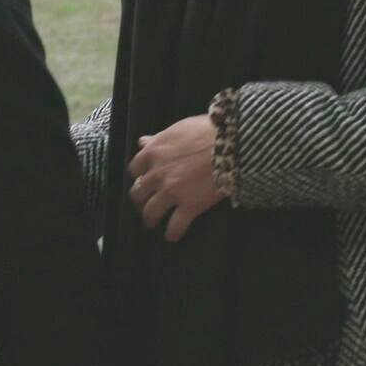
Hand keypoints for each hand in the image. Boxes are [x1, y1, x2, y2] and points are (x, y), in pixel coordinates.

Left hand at [126, 114, 224, 242]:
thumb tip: (142, 141)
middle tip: (144, 204)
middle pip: (138, 193)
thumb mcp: (177, 129)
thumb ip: (158, 139)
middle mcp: (157, 174)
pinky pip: (175, 225)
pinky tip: (172, 236)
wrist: (230, 144)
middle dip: (140, 200)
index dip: (139, 177)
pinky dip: (172, 233)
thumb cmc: (207, 131)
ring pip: (151, 211)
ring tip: (152, 223)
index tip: (143, 181)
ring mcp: (171, 192)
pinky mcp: (189, 206)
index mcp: (153, 152)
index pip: (135, 169)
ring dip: (150, 219)